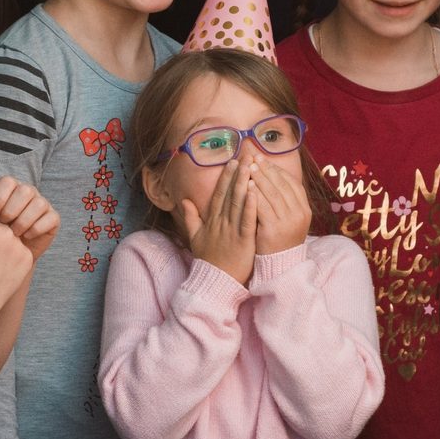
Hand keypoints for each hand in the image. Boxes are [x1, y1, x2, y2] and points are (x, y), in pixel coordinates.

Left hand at [0, 178, 59, 261]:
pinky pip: (51, 218)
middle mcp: (28, 193)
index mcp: (10, 189)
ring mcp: (42, 206)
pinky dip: (37, 228)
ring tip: (14, 233)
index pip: (8, 181)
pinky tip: (26, 237)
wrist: (4, 260)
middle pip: (25, 190)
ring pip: (39, 203)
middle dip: (11, 209)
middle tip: (3, 224)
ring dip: (24, 220)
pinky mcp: (53, 220)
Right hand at [181, 159, 257, 284]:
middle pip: (230, 194)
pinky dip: (251, 206)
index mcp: (212, 220)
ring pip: (238, 203)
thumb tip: (184, 201)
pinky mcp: (243, 241)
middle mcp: (221, 222)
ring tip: (251, 167)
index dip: (226, 177)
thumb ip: (190, 218)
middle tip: (246, 156)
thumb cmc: (207, 260)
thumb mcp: (195, 238)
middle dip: (238, 174)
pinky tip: (255, 192)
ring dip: (244, 184)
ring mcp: (232, 231)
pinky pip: (247, 221)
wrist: (214, 282)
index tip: (233, 162)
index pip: (219, 194)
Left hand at [250, 156, 311, 255]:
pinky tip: (246, 185)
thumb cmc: (280, 239)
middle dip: (266, 170)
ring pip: (272, 194)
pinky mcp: (274, 230)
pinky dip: (255, 195)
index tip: (264, 159)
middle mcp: (299, 214)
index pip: (292, 183)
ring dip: (260, 178)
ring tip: (248, 167)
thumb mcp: (289, 219)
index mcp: (305, 209)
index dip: (277, 170)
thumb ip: (285, 200)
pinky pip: (263, 207)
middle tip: (253, 157)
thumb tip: (273, 174)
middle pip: (281, 186)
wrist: (279, 266)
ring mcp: (288, 222)